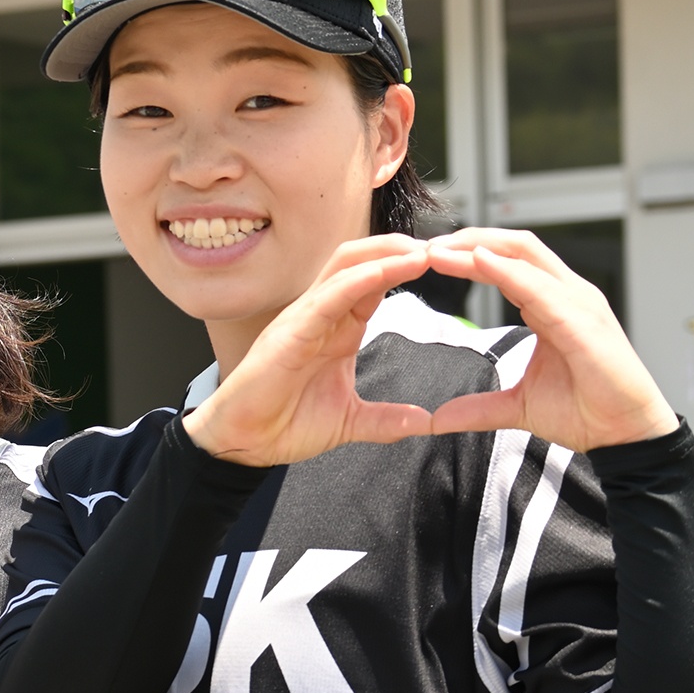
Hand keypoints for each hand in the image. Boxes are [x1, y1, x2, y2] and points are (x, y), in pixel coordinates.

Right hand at [183, 234, 434, 465]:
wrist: (246, 444)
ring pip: (344, 267)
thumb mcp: (351, 421)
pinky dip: (358, 280)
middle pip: (360, 259)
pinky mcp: (289, 333)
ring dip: (385, 255)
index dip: (406, 267)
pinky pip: (327, 297)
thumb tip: (426, 422)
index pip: (374, 282)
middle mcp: (321, 315)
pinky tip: (385, 271)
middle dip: (400, 247)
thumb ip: (388, 419)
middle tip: (442, 249)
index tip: (447, 263)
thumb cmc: (286, 423)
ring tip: (422, 252)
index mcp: (338, 330)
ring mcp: (304, 319)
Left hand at [425, 228, 675, 449]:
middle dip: (468, 239)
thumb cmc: (585, 410)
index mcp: (551, 304)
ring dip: (477, 250)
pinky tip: (479, 262)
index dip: (467, 255)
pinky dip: (508, 271)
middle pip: (514, 246)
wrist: (624, 436)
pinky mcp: (584, 322)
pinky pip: (541, 288)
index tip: (428, 258)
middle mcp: (567, 295)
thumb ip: (476, 407)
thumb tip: (437, 419)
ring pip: (524, 257)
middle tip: (426, 246)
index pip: (505, 263)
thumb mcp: (516, 406)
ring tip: (438, 251)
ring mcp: (579, 303)